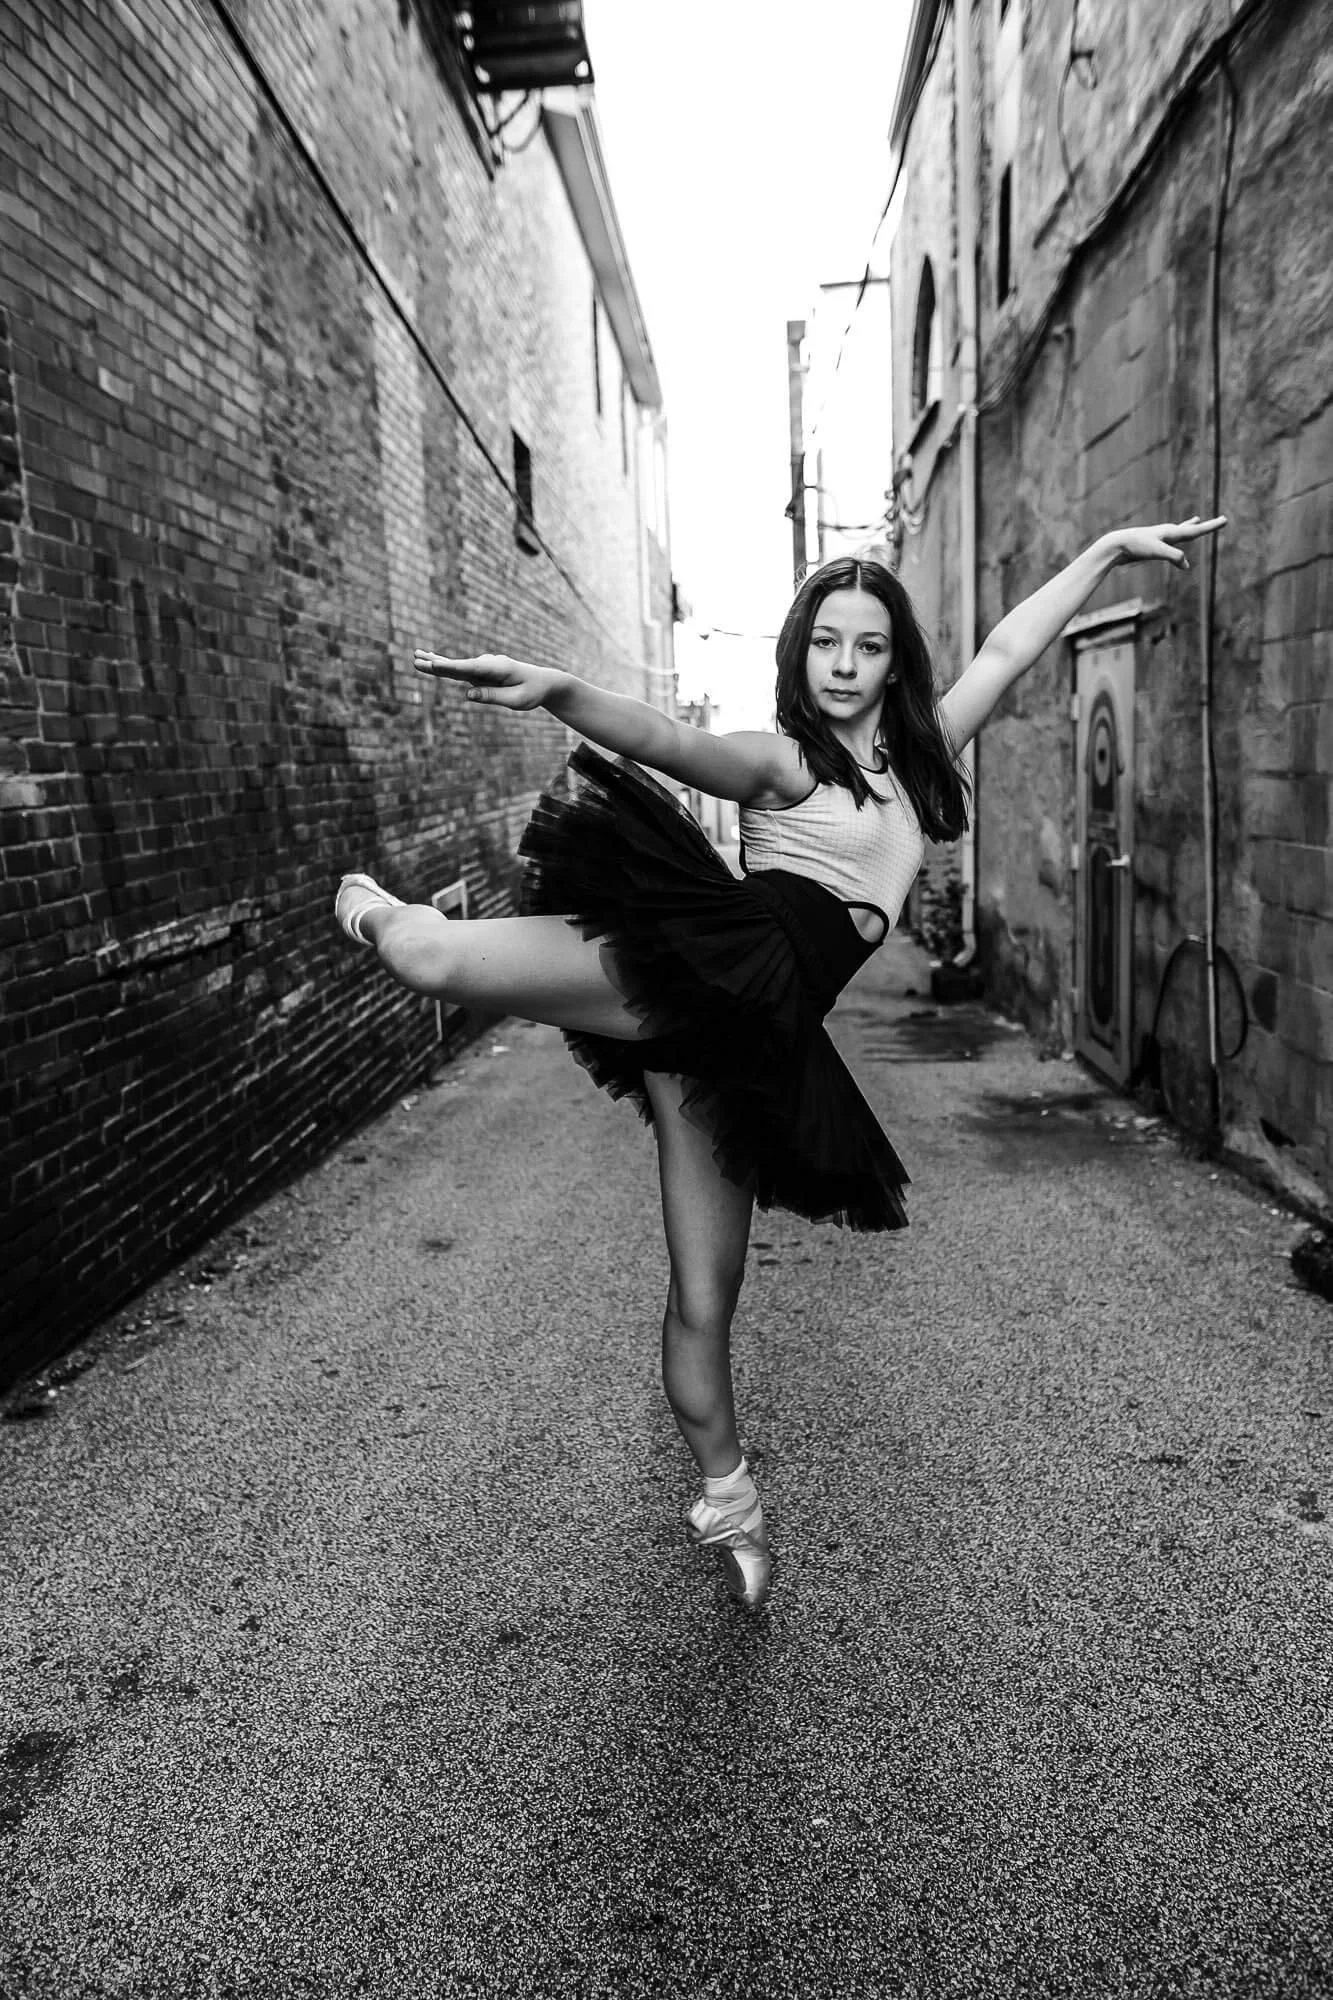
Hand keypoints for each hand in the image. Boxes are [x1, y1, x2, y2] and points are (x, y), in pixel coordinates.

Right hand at [412, 651, 563, 709]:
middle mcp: (489, 664)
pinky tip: (430, 660)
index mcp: (499, 668)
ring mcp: (484, 667)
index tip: (435, 665)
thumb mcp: (517, 700)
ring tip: (416, 658)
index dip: (451, 668)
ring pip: (456, 666)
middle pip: (459, 665)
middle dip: (437, 663)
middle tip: (416, 660)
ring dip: (436, 662)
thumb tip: (468, 694)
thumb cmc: (532, 692)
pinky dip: (445, 665)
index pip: (471, 669)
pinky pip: (461, 670)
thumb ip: (492, 697)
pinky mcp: (481, 672)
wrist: (543, 682)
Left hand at [1107, 516, 1226, 569]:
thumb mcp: (1157, 552)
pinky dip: (1176, 544)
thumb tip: (1187, 565)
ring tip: (1196, 520)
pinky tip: (1177, 553)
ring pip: (1179, 531)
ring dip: (1189, 526)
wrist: (1115, 545)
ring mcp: (1159, 538)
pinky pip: (1169, 544)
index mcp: (1171, 532)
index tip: (1226, 519)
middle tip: (1220, 520)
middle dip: (1205, 525)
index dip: (1212, 526)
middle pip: (1191, 528)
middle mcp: (1167, 532)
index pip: (1197, 530)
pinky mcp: (1152, 546)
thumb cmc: (1136, 547)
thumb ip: (1173, 557)